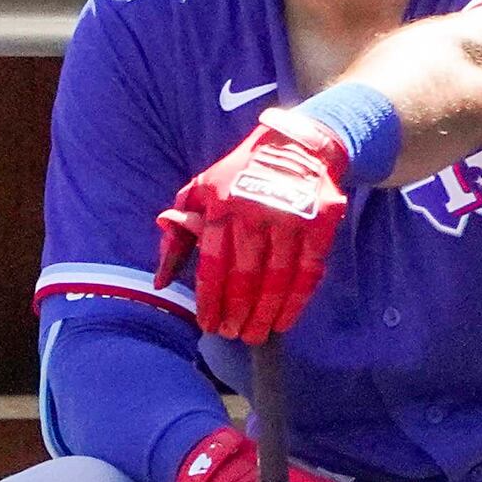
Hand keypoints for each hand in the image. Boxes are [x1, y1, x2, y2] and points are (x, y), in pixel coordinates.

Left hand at [153, 109, 351, 341]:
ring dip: (265, 313)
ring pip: (277, 278)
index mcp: (221, 205)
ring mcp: (291, 217)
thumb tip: (160, 281)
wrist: (295, 146)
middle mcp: (255, 212)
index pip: (212, 264)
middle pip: (244, 276)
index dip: (210, 299)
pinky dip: (296, 300)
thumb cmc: (239, 176)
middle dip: (237, 312)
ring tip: (256, 334)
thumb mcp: (200, 192)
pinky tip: (285, 320)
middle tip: (233, 335)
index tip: (208, 324)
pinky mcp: (320, 223)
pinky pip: (308, 271)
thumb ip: (178, 235)